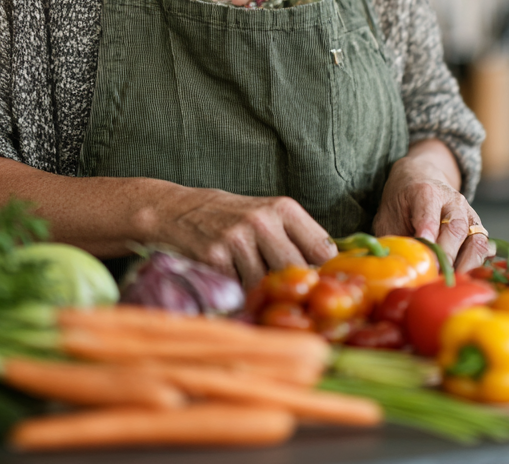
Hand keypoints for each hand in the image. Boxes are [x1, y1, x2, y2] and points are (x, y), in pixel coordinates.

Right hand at [153, 186, 335, 288]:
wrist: (179, 210)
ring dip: (262, 295)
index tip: (319, 287)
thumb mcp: (268, 216)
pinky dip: (239, 296)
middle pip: (296, 271)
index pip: (323, 250)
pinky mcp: (215, 256)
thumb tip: (329, 275)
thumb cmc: (232, 218)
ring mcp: (237, 238)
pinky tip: (233, 288)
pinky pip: (239, 290)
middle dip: (292, 289)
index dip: (323, 274)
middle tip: (288, 300)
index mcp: (284, 208)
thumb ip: (297, 239)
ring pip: (266, 285)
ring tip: (255, 290)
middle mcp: (263, 220)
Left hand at [373, 142, 488, 270]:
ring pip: (476, 240)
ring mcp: (469, 215)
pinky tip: (465, 279)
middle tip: (436, 277)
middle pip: (455, 229)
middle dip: (447, 256)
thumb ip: (392, 239)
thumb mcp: (388, 215)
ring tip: (451, 282)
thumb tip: (394, 268)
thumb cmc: (402, 203)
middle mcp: (453, 201)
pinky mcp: (478, 229)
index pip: (428, 212)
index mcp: (426, 192)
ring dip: (466, 265)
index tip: (424, 248)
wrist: (421, 179)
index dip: (428, 231)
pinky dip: (477, 266)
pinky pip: (484, 249)